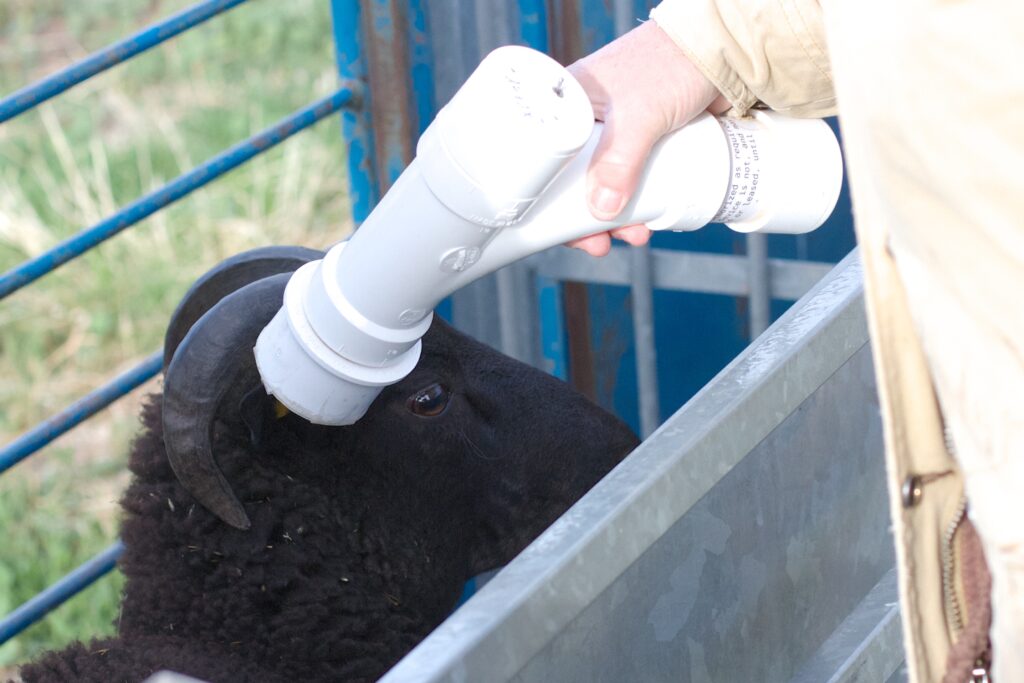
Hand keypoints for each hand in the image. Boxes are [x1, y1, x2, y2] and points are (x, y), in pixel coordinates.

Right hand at [565, 20, 728, 255]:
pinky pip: (633, 181)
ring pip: (606, 186)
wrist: (724, 50)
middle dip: (585, 218)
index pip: (543, 158)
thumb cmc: (671, 64)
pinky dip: (639, 204)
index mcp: (568, 104)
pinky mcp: (645, 143)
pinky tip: (648, 221)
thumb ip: (619, 161)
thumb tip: (601, 211)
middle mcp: (587, 121)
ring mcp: (617, 134)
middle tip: (598, 244)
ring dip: (617, 217)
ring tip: (634, 235)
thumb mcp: (639, 115)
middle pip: (573, 180)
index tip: (557, 228)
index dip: (547, 197)